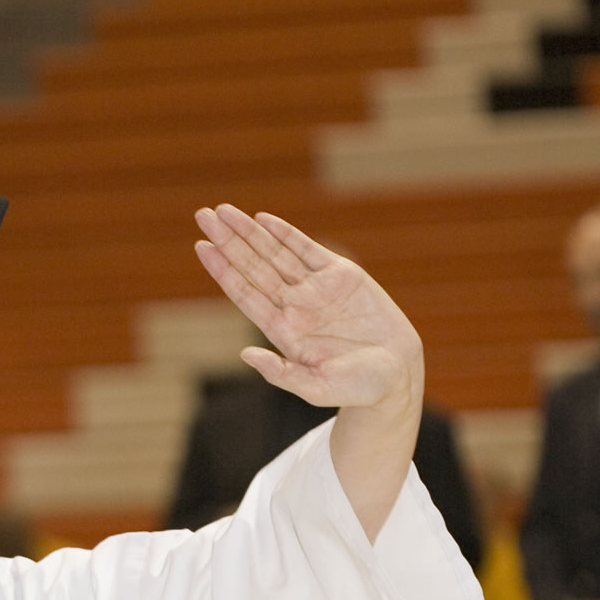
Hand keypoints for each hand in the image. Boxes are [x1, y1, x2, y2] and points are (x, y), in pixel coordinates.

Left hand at [193, 204, 422, 413]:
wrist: (396, 375)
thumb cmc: (356, 389)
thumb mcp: (317, 388)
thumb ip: (282, 374)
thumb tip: (246, 355)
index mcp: (283, 331)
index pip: (245, 294)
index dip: (223, 270)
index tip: (202, 247)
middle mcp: (294, 306)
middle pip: (253, 267)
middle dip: (229, 241)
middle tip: (203, 216)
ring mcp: (315, 289)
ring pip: (275, 253)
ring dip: (250, 231)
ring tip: (222, 211)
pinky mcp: (341, 275)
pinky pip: (307, 249)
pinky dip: (285, 233)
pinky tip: (263, 219)